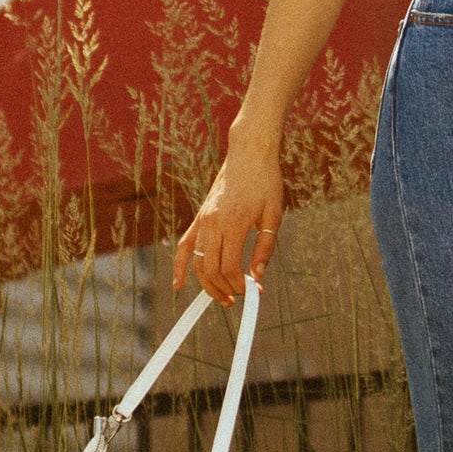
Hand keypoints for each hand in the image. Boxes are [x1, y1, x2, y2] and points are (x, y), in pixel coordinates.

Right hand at [172, 126, 283, 306]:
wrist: (249, 153)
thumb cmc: (265, 182)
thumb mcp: (273, 215)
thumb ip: (265, 248)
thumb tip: (257, 276)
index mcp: (235, 222)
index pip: (230, 266)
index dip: (238, 284)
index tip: (250, 291)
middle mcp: (214, 222)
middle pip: (211, 268)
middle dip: (223, 289)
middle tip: (237, 298)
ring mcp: (203, 220)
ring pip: (198, 261)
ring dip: (207, 284)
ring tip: (221, 296)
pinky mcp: (200, 216)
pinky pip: (185, 245)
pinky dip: (180, 266)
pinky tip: (179, 284)